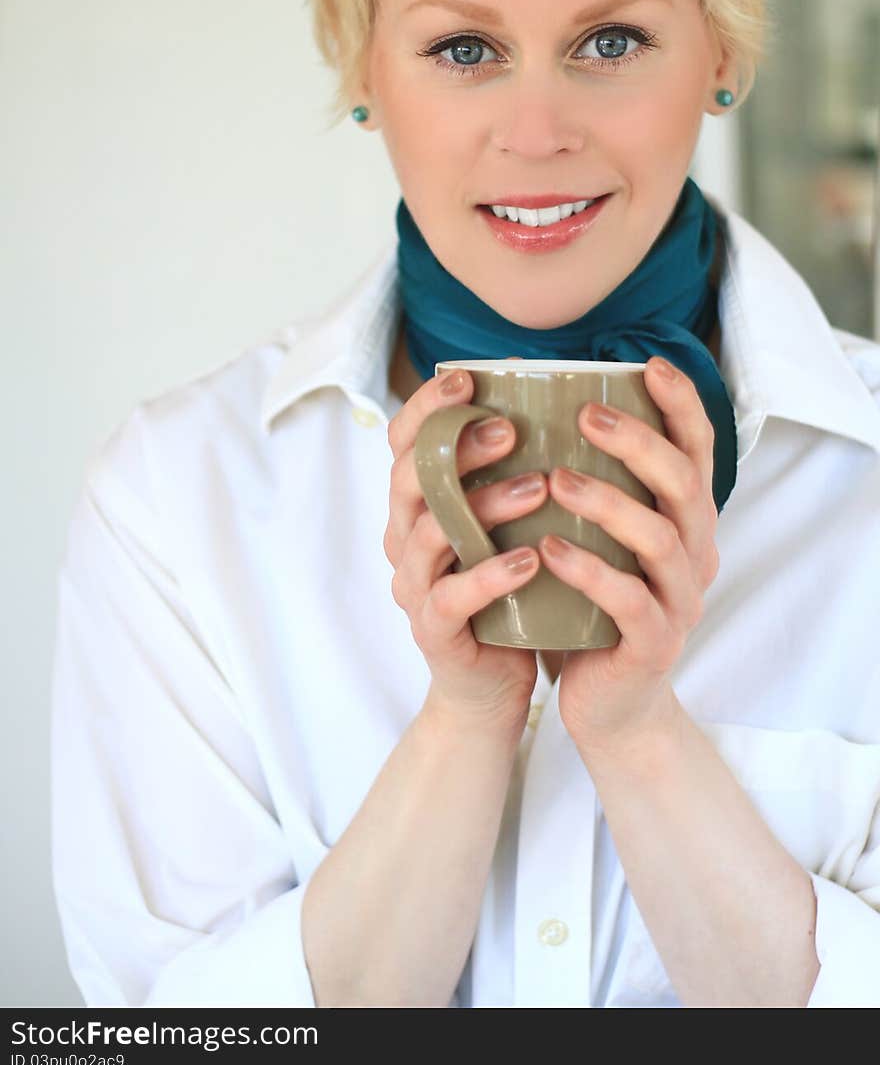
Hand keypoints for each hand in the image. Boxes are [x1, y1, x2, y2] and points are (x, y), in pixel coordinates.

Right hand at [384, 365, 547, 732]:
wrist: (492, 686)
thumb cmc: (507, 591)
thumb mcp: (504, 524)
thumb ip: (512, 472)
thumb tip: (559, 399)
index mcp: (417, 505)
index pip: (403, 442)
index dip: (426, 407)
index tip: (467, 378)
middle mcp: (404, 538)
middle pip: (409, 479)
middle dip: (456, 447)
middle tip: (510, 428)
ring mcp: (414, 585)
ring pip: (433, 533)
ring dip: (485, 505)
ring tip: (539, 488)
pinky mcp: (434, 630)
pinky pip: (452, 597)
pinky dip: (491, 576)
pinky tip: (532, 560)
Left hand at [539, 356, 719, 755]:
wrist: (609, 705)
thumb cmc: (593, 605)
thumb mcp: (600, 538)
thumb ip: (590, 483)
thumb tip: (544, 406)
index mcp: (685, 521)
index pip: (698, 451)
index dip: (683, 406)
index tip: (650, 364)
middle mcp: (695, 554)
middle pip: (685, 484)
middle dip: (638, 440)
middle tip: (585, 413)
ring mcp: (679, 601)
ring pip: (659, 538)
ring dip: (608, 502)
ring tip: (556, 478)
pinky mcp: (653, 645)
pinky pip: (628, 602)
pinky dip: (589, 571)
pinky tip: (549, 549)